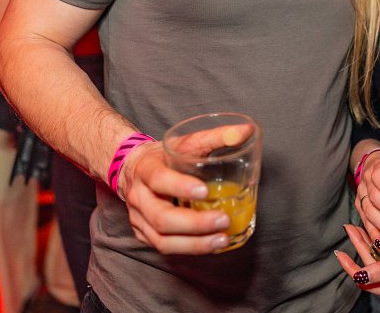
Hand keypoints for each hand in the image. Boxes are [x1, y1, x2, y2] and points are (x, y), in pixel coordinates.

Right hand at [117, 141, 233, 254]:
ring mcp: (139, 219)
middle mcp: (139, 197)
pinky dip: (190, 249)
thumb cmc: (165, 156)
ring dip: (195, 244)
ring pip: (162, 241)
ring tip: (222, 239)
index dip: (180, 187)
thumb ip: (216, 136)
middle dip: (194, 224)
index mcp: (146, 169)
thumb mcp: (187, 142)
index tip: (206, 191)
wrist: (132, 169)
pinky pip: (165, 248)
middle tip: (223, 220)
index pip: (158, 179)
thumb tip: (247, 130)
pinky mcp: (144, 234)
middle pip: (161, 218)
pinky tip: (211, 245)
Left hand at [334, 223, 379, 302]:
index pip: (364, 281)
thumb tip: (358, 276)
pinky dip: (379, 247)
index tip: (339, 251)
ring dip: (367, 246)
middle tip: (350, 228)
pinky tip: (376, 235)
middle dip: (358, 248)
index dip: (350, 266)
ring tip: (358, 228)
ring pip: (377, 263)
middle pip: (370, 270)